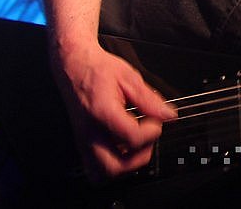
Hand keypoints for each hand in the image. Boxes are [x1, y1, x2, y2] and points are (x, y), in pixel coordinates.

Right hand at [50, 43, 176, 181]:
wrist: (73, 65)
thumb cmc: (97, 69)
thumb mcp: (129, 77)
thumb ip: (149, 99)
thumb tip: (167, 114)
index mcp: (102, 113)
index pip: (132, 138)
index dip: (152, 131)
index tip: (157, 121)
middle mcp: (89, 132)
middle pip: (113, 167)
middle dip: (138, 159)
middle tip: (148, 140)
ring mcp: (83, 140)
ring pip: (100, 174)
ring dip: (123, 166)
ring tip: (135, 146)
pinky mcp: (82, 142)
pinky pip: (94, 167)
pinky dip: (111, 164)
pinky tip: (122, 147)